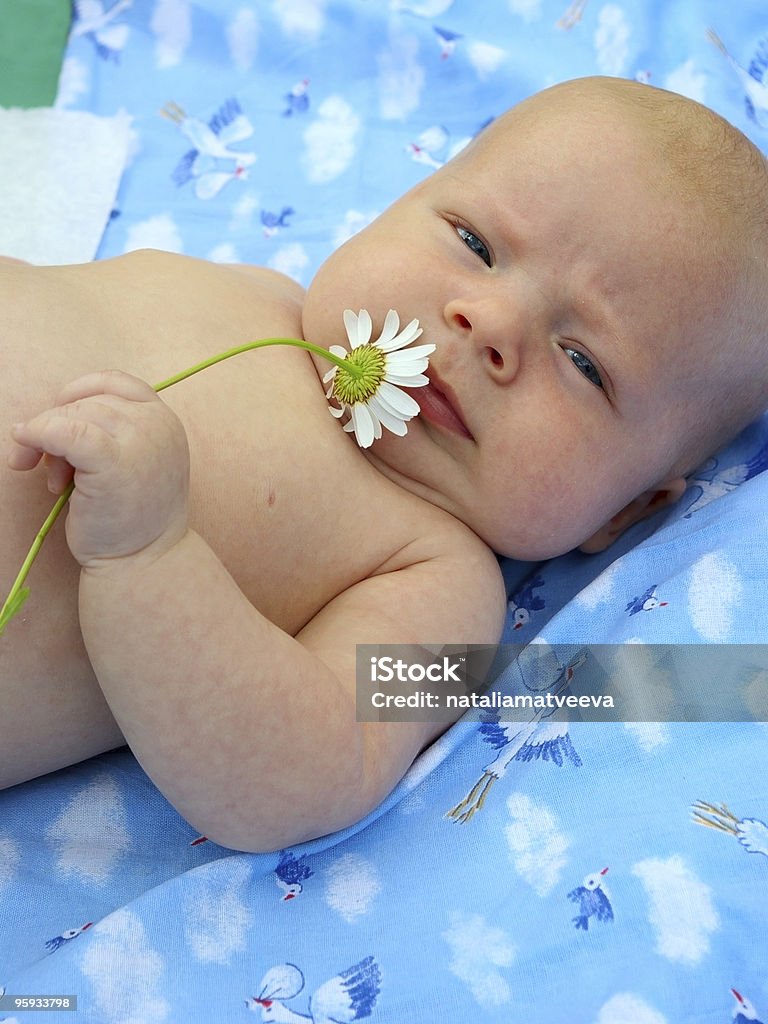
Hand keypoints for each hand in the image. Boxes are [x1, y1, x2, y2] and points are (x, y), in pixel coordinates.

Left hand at [8, 370, 189, 568]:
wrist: (143, 561)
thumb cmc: (132, 517)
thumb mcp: (133, 461)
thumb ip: (111, 433)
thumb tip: (50, 419)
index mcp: (166, 422)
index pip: (116, 383)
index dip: (80, 393)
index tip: (61, 419)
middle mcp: (158, 425)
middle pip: (88, 401)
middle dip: (56, 426)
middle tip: (44, 466)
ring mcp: (140, 441)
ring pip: (71, 416)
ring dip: (47, 442)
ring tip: (55, 481)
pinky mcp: (114, 461)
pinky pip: (62, 432)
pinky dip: (37, 436)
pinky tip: (24, 452)